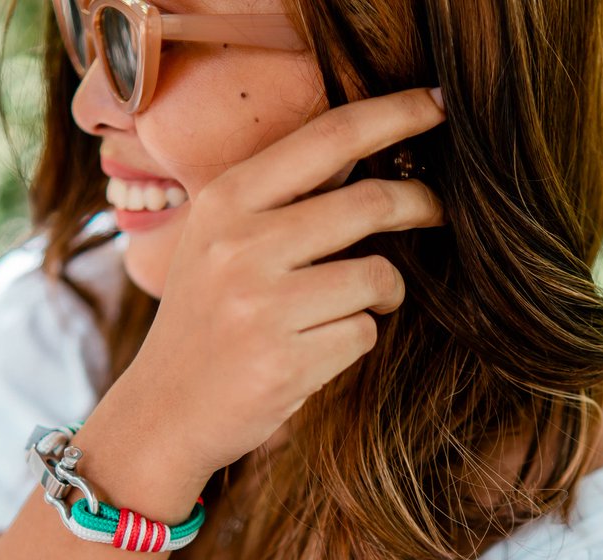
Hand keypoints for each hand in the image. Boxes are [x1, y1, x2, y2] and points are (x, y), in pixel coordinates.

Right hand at [130, 87, 446, 476]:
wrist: (164, 410)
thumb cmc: (207, 319)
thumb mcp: (220, 241)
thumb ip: (281, 201)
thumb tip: (377, 158)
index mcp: (225, 201)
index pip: (327, 139)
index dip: (394, 115)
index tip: (438, 105)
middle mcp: (240, 245)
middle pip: (369, 203)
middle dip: (420, 204)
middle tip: (437, 210)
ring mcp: (261, 305)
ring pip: (376, 274)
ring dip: (386, 291)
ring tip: (360, 305)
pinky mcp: (285, 361)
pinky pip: (364, 332)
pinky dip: (357, 338)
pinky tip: (319, 349)